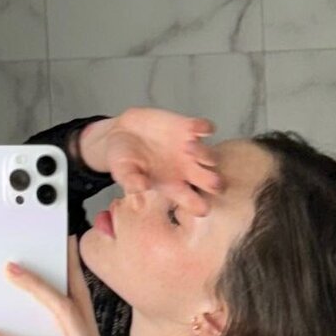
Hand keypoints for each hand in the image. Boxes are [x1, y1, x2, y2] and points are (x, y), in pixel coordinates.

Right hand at [84, 106, 224, 216]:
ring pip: (212, 157)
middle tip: (204, 177)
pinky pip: (206, 128)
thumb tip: (139, 197)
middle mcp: (186, 172)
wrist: (120, 133)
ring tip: (187, 147)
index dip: (201, 207)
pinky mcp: (187, 128)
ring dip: (205, 153)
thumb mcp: (122, 172)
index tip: (201, 208)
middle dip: (216, 183)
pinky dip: (205, 127)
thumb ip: (131, 182)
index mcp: (173, 188)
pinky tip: (193, 127)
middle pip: (213, 183)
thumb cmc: (122, 160)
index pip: (194, 204)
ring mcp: (189, 150)